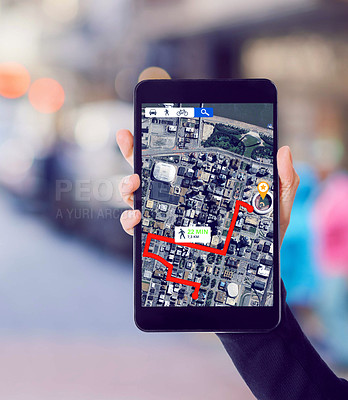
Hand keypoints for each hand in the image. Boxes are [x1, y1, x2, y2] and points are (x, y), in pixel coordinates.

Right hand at [116, 129, 298, 244]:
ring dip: (128, 186)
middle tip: (127, 141)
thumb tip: (283, 150)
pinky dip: (131, 221)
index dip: (160, 141)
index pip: (180, 158)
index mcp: (204, 184)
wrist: (255, 269)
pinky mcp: (164, 239)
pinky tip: (137, 215)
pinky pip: (140, 229)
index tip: (143, 124)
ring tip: (133, 183)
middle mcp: (182, 198)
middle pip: (150, 171)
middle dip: (132, 153)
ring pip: (139, 197)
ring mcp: (170, 218)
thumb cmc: (264, 237)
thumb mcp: (276, 208)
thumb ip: (283, 181)